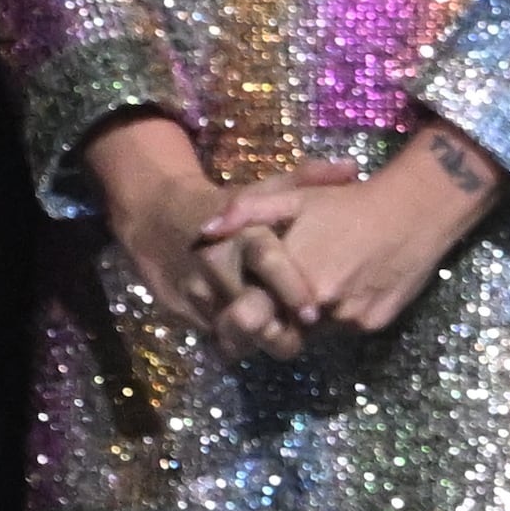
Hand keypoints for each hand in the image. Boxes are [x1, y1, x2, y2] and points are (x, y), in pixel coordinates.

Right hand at [81, 115, 344, 361]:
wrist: (157, 218)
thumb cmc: (224, 205)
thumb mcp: (261, 190)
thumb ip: (306, 180)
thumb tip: (352, 168)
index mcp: (240, 232)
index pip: (265, 260)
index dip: (291, 288)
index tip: (313, 312)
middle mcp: (216, 264)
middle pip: (250, 311)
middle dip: (280, 329)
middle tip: (301, 336)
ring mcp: (198, 293)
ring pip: (235, 334)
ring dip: (261, 340)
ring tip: (284, 338)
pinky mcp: (186, 316)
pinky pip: (220, 340)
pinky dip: (241, 342)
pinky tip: (256, 335)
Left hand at [195, 123, 509, 336]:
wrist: (414, 212)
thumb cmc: (347, 202)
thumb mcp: (294, 198)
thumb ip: (245, 214)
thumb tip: (204, 232)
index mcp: (294, 274)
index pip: (255, 312)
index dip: (244, 312)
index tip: (238, 308)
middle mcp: (320, 305)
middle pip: (284, 326)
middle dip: (275, 316)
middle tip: (277, 295)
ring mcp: (349, 319)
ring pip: (314, 331)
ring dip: (307, 316)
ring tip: (315, 284)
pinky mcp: (373, 326)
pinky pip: (342, 329)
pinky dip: (336, 315)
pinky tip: (344, 285)